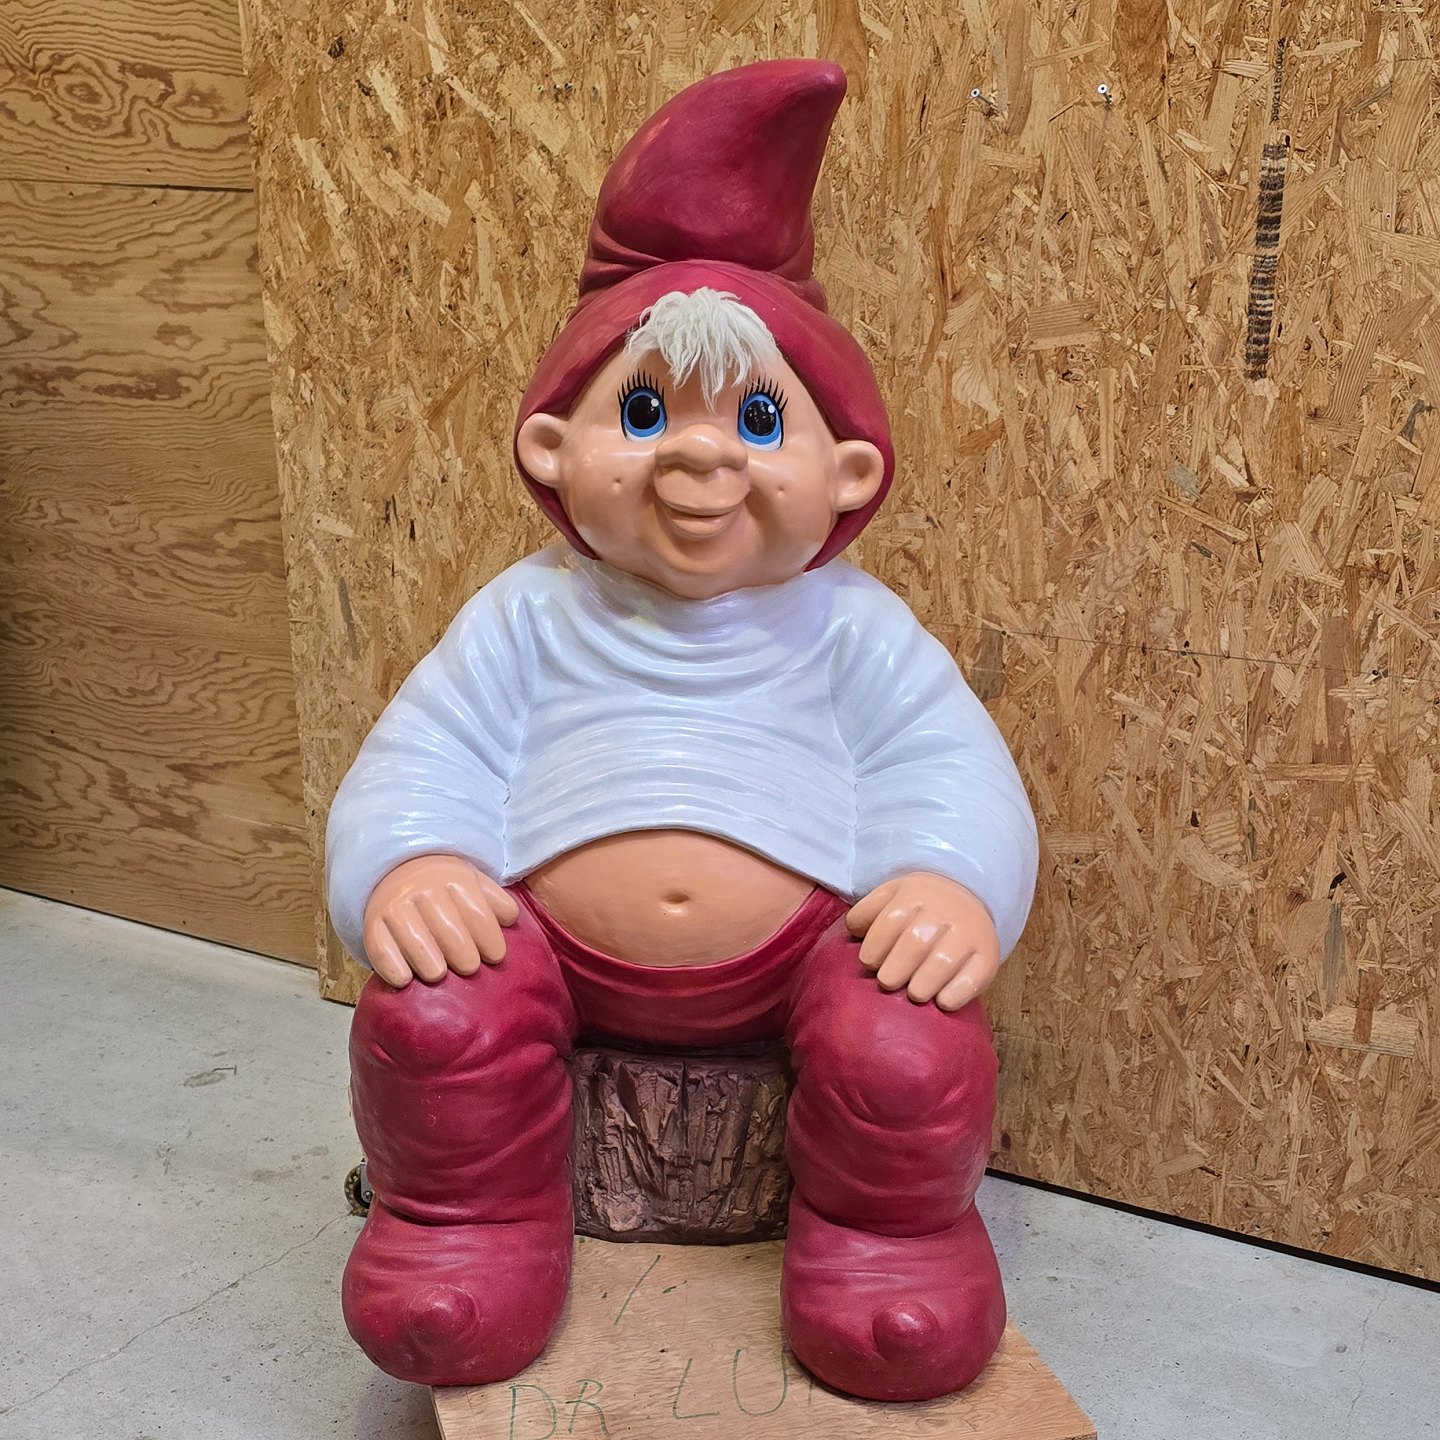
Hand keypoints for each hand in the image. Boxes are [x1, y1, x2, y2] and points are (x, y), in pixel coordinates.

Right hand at [362, 854, 519, 988]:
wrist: (397, 868)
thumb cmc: (444, 886)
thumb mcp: (473, 881)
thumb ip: (495, 900)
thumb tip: (511, 919)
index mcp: (454, 878)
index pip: (477, 913)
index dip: (490, 939)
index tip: (496, 957)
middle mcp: (423, 890)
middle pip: (449, 929)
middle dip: (463, 954)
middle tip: (470, 969)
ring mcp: (396, 906)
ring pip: (415, 940)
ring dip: (429, 963)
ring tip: (439, 975)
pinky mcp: (373, 923)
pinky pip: (380, 948)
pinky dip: (391, 966)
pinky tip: (404, 979)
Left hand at [846, 872, 1000, 1010]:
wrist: (970, 895)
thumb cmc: (920, 905)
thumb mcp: (892, 895)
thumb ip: (868, 911)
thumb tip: (853, 932)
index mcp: (915, 895)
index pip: (889, 922)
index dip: (875, 947)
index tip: (869, 963)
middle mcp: (944, 912)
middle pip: (915, 944)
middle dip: (895, 970)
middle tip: (888, 982)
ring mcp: (969, 933)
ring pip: (943, 962)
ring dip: (922, 985)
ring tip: (913, 993)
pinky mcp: (988, 956)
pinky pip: (972, 979)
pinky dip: (955, 994)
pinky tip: (942, 1001)